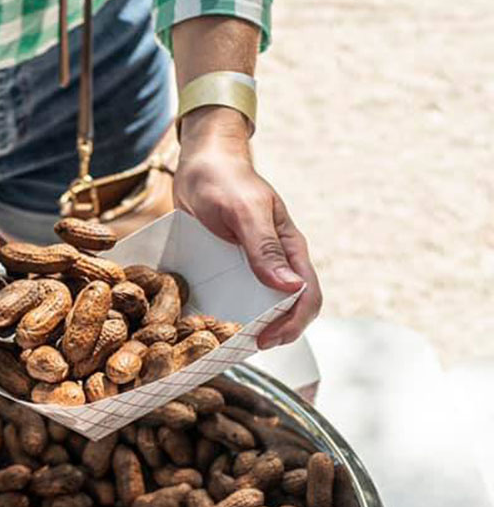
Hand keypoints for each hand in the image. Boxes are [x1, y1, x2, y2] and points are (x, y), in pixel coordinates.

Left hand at [174, 107, 321, 347]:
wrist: (199, 161)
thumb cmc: (224, 180)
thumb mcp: (244, 212)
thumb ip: (264, 248)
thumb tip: (291, 288)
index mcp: (289, 248)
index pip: (307, 296)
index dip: (293, 323)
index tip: (265, 339)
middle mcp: (274, 259)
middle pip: (288, 307)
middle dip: (275, 331)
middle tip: (245, 345)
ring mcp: (251, 262)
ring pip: (261, 303)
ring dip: (251, 323)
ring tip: (229, 339)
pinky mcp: (228, 262)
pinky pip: (235, 292)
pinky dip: (229, 308)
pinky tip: (210, 319)